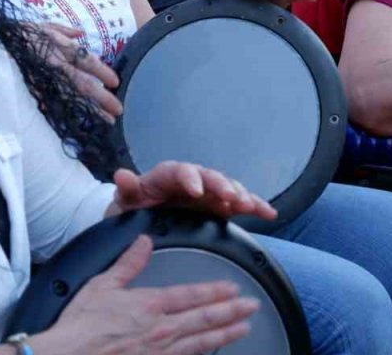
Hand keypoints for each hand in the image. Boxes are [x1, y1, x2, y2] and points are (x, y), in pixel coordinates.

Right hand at [33, 235, 257, 354]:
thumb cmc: (79, 326)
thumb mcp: (102, 285)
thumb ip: (128, 263)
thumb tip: (144, 240)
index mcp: (150, 305)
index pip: (192, 295)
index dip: (216, 291)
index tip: (234, 288)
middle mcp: (161, 329)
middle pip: (205, 318)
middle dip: (232, 311)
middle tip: (252, 306)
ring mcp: (160, 352)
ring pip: (202, 341)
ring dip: (226, 333)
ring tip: (244, 328)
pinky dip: (203, 354)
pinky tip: (214, 351)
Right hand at [35, 23, 122, 121]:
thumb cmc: (17, 35)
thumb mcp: (41, 26)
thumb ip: (62, 30)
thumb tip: (80, 33)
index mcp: (58, 47)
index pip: (85, 60)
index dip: (102, 71)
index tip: (115, 83)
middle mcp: (53, 64)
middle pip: (82, 83)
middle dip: (102, 98)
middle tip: (118, 110)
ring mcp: (42, 79)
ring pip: (70, 97)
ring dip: (90, 111)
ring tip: (106, 122)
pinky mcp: (30, 90)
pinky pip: (50, 105)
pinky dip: (65, 115)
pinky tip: (77, 125)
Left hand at [110, 163, 277, 219]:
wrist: (142, 222)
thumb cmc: (133, 210)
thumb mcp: (126, 202)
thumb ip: (127, 189)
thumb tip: (121, 176)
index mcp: (167, 176)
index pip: (179, 170)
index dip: (189, 178)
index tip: (196, 191)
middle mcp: (191, 180)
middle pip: (209, 176)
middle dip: (221, 185)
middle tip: (231, 196)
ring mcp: (208, 192)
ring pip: (227, 187)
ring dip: (240, 194)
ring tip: (250, 205)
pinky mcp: (220, 206)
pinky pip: (240, 203)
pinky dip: (255, 206)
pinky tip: (270, 213)